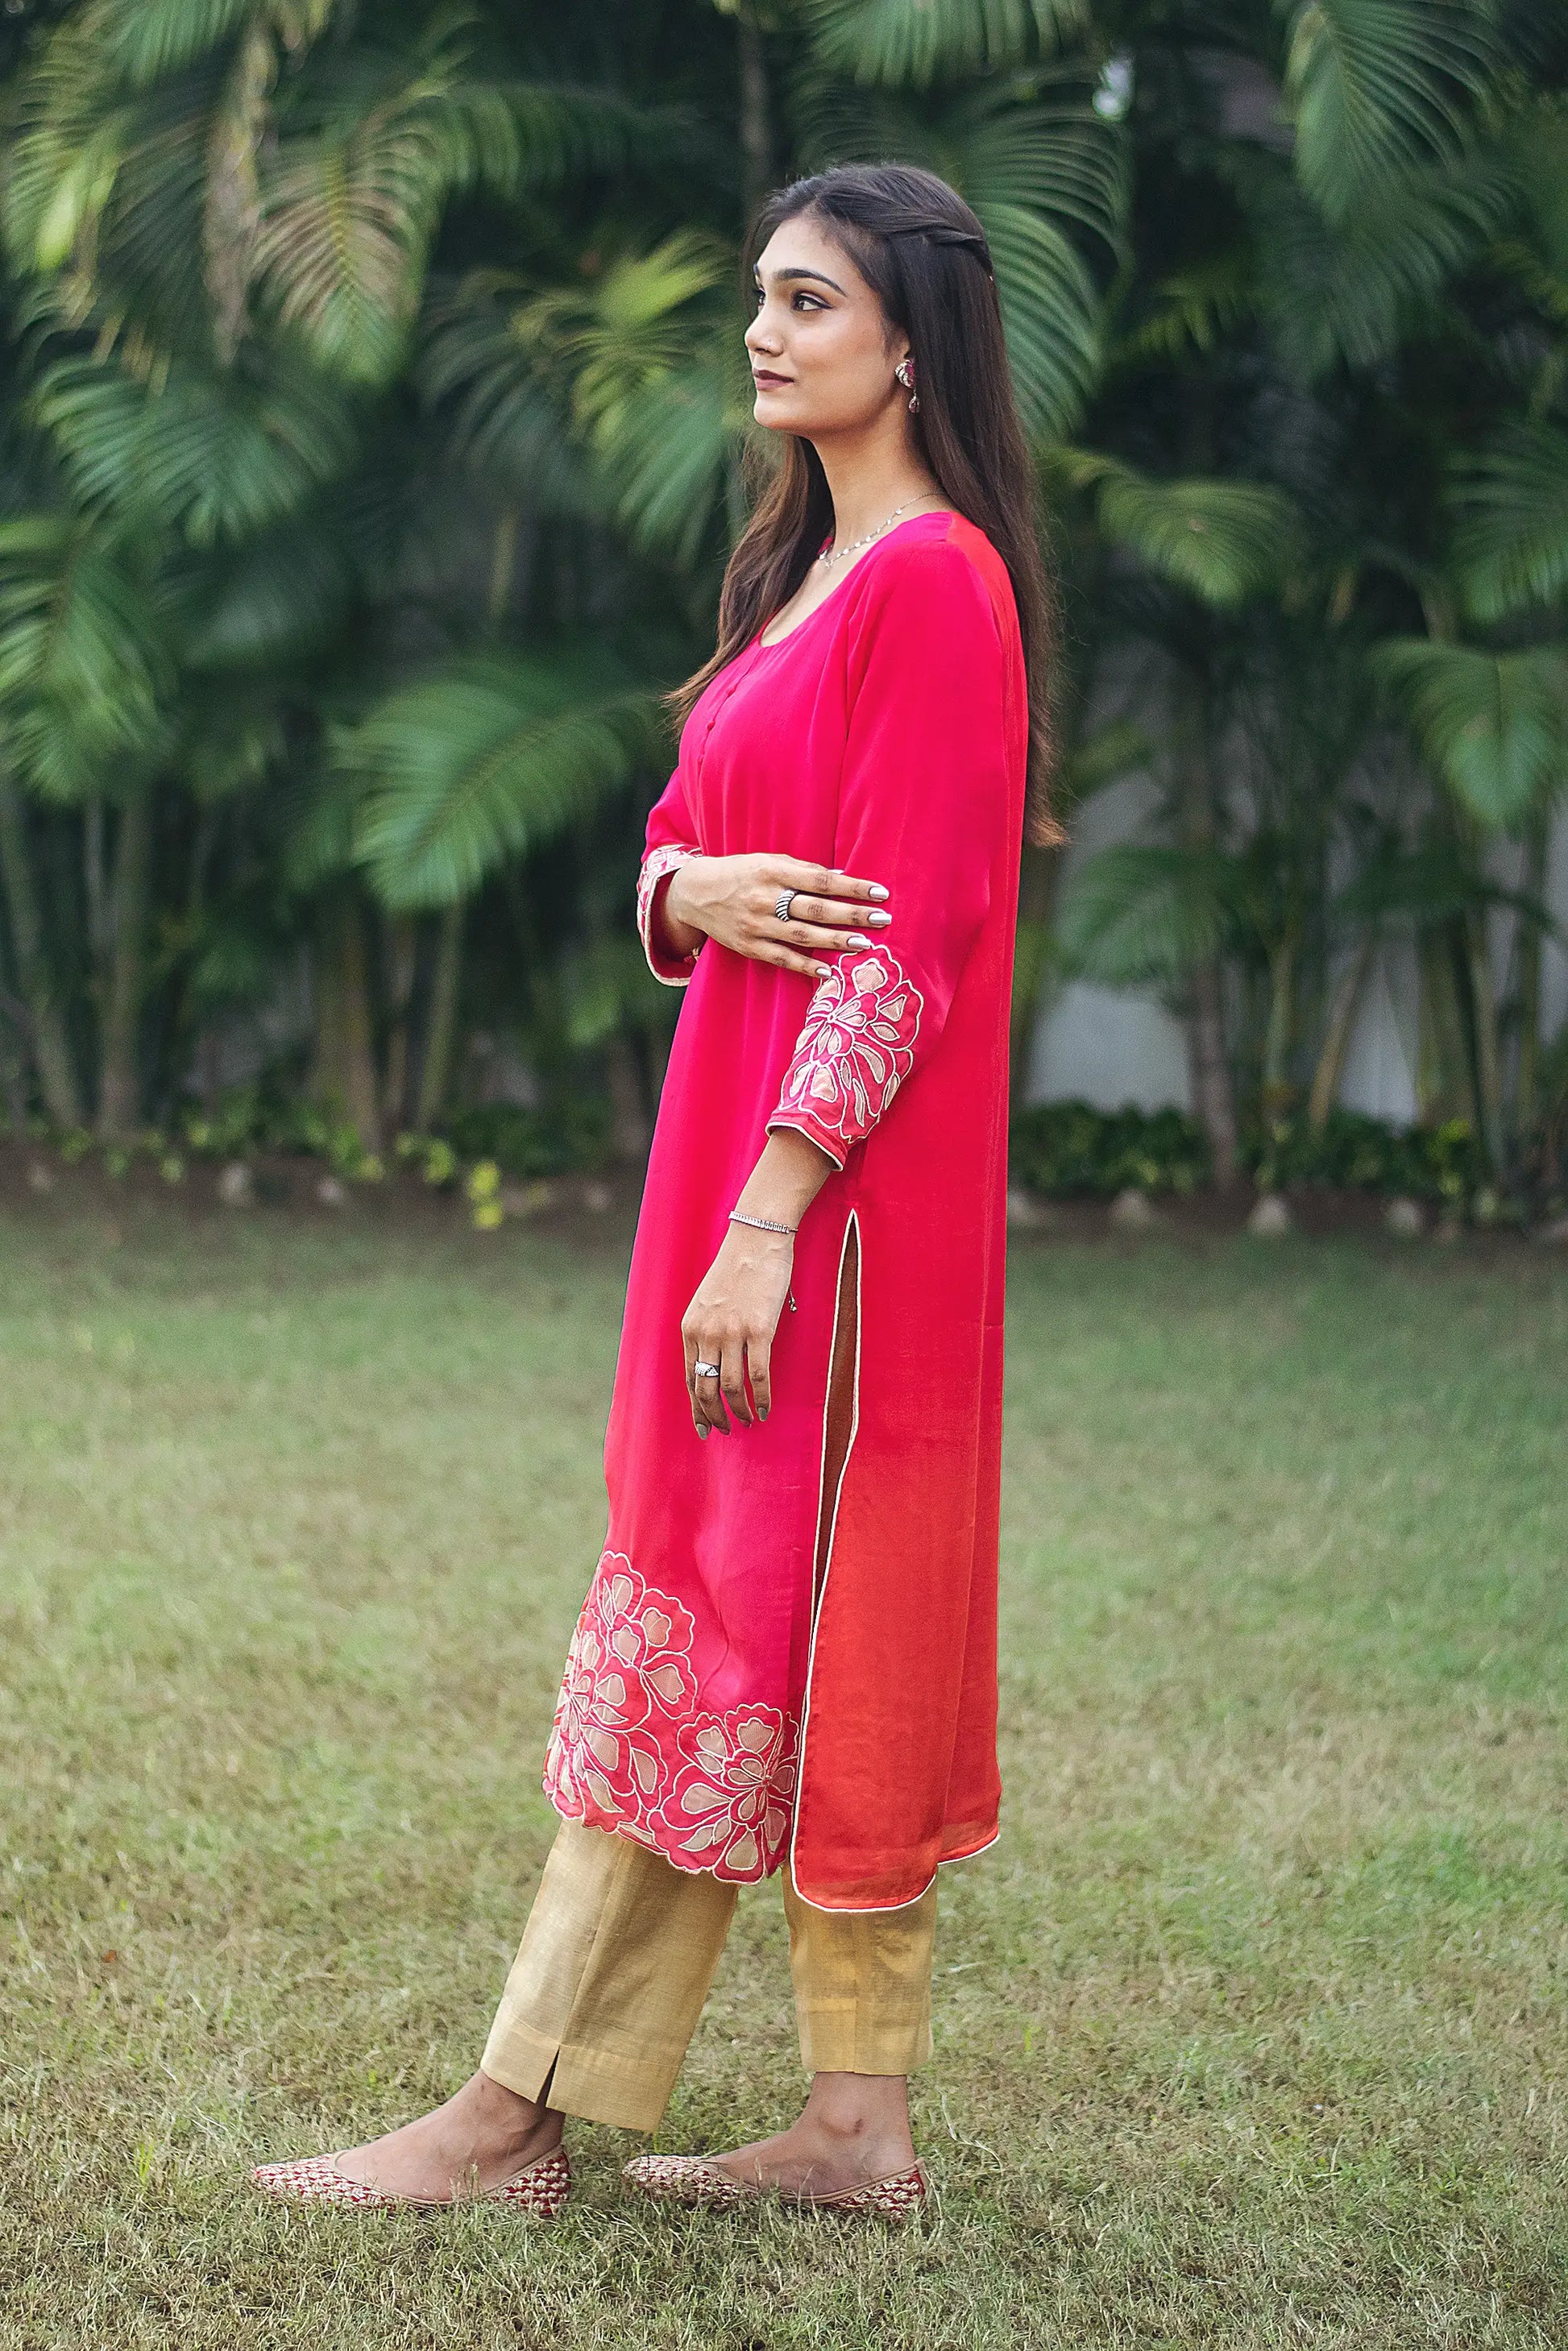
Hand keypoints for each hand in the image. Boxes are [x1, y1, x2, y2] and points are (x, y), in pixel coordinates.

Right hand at [664, 854, 890, 981]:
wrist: (695, 893)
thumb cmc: (741, 873)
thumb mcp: (768, 862)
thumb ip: (803, 871)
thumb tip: (841, 878)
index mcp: (772, 872)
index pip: (821, 880)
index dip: (852, 887)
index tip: (879, 893)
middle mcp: (765, 899)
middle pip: (815, 909)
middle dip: (851, 915)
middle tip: (882, 919)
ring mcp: (756, 926)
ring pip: (802, 936)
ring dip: (835, 941)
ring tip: (864, 945)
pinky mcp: (750, 947)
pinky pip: (783, 959)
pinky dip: (806, 966)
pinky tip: (829, 972)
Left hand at [682, 1222, 794, 1435]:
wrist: (757, 1239)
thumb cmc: (737, 1269)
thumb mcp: (709, 1301)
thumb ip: (707, 1331)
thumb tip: (716, 1364)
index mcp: (690, 1327)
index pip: (688, 1378)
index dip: (696, 1407)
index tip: (704, 1426)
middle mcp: (706, 1333)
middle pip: (705, 1389)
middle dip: (715, 1416)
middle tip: (726, 1431)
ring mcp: (732, 1333)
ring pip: (731, 1388)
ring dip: (740, 1411)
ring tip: (749, 1421)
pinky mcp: (759, 1330)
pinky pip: (758, 1376)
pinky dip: (762, 1399)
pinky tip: (766, 1409)